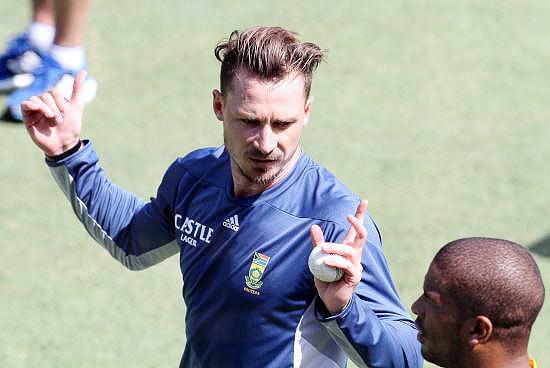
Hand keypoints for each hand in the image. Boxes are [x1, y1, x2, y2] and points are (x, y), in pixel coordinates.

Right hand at [22, 71, 86, 155]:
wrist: (64, 144)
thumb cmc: (71, 126)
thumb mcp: (77, 106)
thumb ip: (78, 89)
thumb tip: (83, 71)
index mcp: (55, 99)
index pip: (54, 92)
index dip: (60, 102)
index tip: (65, 114)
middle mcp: (44, 103)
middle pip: (45, 95)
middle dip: (54, 108)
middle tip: (58, 120)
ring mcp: (35, 109)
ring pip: (36, 99)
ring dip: (46, 109)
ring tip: (51, 120)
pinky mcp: (27, 117)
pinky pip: (24, 104)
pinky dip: (31, 105)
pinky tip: (37, 110)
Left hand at [310, 200, 367, 314]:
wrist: (328, 300)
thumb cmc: (325, 278)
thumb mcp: (318, 258)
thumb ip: (318, 243)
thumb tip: (314, 226)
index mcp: (347, 249)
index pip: (356, 230)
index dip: (360, 215)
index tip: (363, 201)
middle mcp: (355, 256)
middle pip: (361, 236)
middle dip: (358, 224)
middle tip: (348, 216)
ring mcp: (356, 266)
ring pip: (350, 250)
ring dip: (335, 247)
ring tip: (322, 249)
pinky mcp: (354, 277)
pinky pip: (346, 265)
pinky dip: (334, 261)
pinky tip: (325, 261)